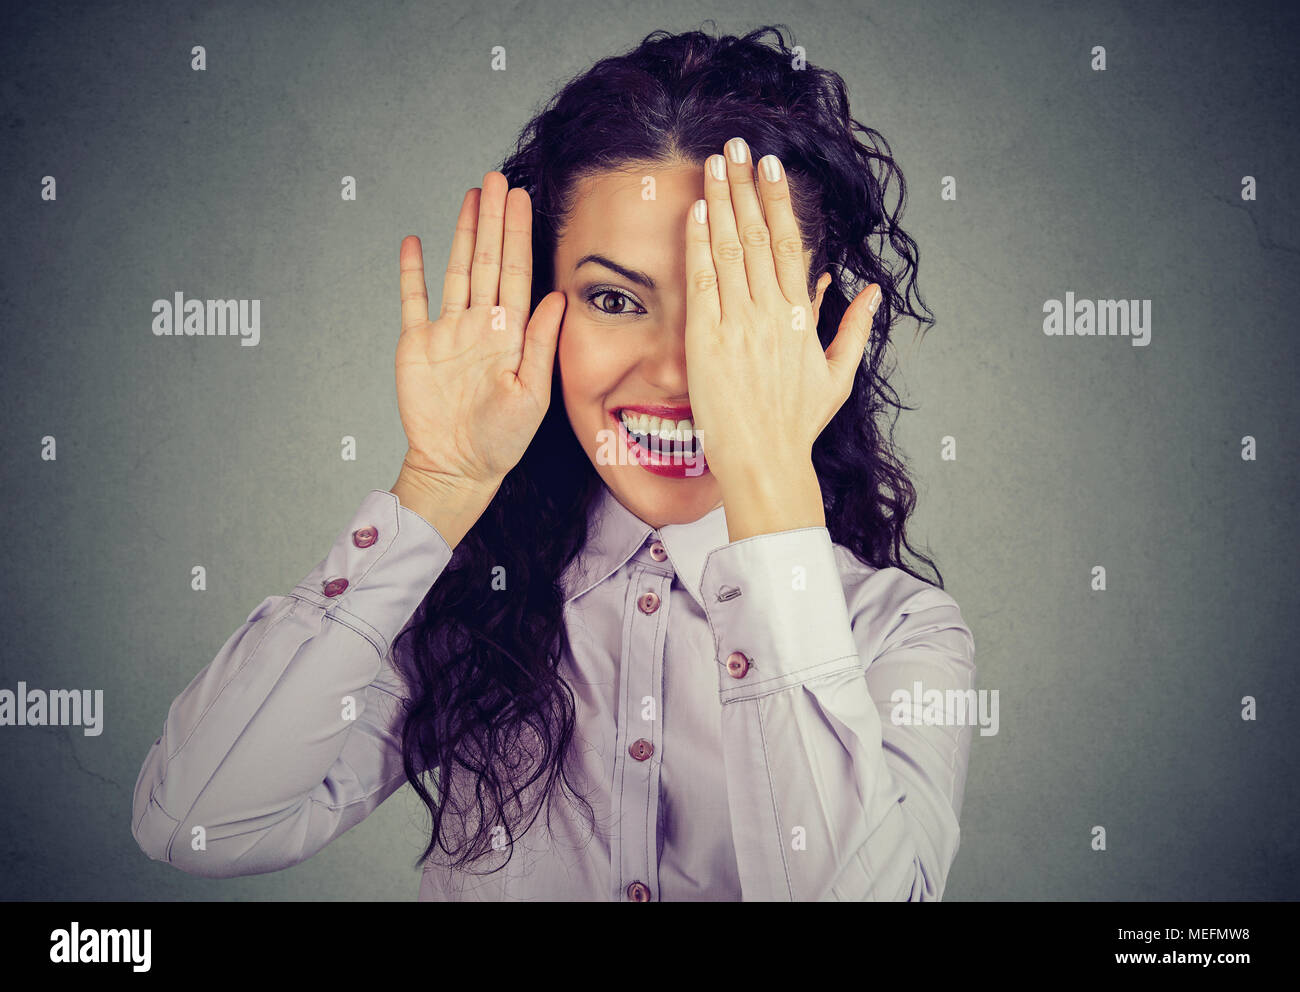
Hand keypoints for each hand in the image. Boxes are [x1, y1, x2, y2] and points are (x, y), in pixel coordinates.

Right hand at [395, 172, 564, 489]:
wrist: (457, 467)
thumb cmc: (501, 440)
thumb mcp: (532, 393)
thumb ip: (542, 343)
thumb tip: (559, 296)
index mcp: (510, 334)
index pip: (516, 273)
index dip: (519, 236)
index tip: (523, 200)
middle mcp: (480, 325)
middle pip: (487, 261)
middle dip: (494, 220)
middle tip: (497, 179)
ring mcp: (447, 332)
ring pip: (455, 270)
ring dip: (462, 233)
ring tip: (471, 196)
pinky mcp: (416, 344)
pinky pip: (413, 300)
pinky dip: (413, 271)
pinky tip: (416, 241)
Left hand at [683, 138, 881, 497]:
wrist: (766, 463)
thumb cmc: (797, 426)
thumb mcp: (837, 376)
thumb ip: (854, 329)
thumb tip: (872, 292)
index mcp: (801, 318)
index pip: (790, 245)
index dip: (780, 201)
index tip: (772, 167)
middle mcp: (771, 313)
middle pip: (759, 235)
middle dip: (747, 186)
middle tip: (738, 146)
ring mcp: (739, 324)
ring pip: (731, 250)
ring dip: (722, 201)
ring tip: (714, 163)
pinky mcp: (708, 340)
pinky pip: (703, 282)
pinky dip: (699, 244)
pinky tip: (696, 210)